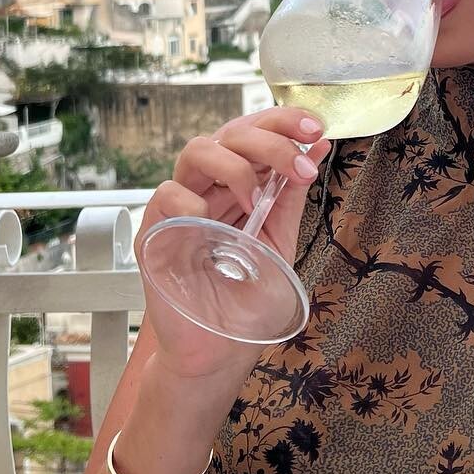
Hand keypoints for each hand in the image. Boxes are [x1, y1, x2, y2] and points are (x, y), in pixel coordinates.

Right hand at [136, 108, 329, 378]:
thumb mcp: (279, 240)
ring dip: (235, 165)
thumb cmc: (245, 300)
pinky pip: (165, 194)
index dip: (283, 121)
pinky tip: (210, 219)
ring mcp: (182, 206)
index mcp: (239, 183)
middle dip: (270, 140)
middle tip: (299, 165)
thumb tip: (317, 147)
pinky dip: (190, 198)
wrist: (219, 352)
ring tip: (255, 200)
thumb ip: (290, 195)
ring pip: (196, 150)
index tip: (315, 128)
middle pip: (230, 133)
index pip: (255, 132)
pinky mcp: (156, 231)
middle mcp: (210, 187)